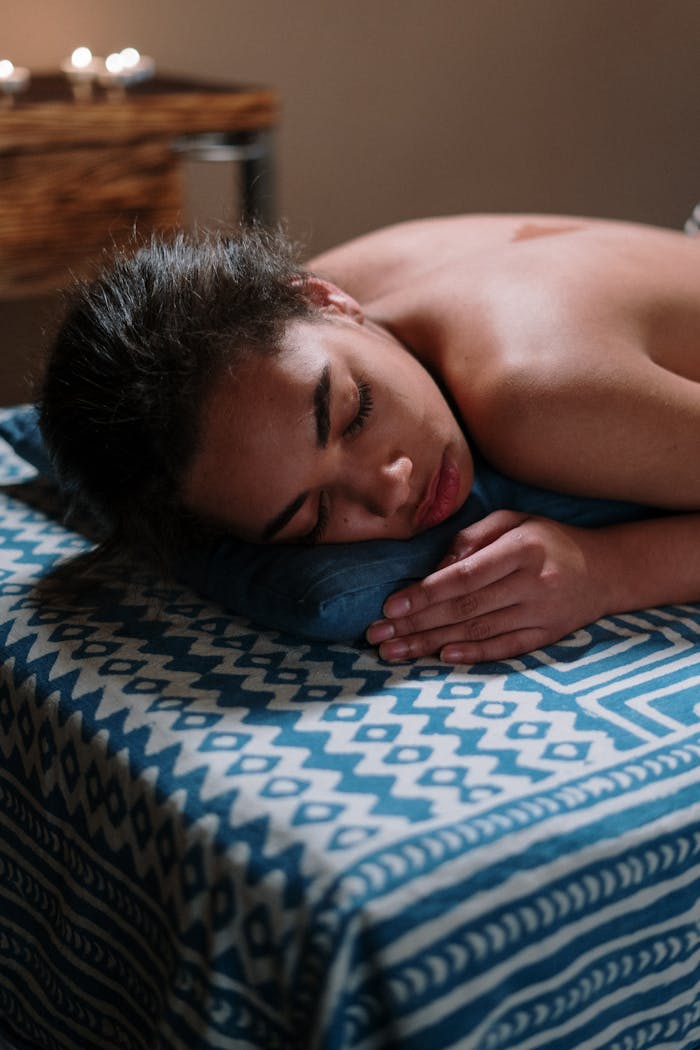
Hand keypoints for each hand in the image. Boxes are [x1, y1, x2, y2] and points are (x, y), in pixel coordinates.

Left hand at [366, 510, 610, 663]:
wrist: (607, 570)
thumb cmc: (549, 540)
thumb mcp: (514, 521)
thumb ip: (472, 539)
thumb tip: (435, 569)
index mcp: (523, 549)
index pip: (464, 577)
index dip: (424, 593)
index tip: (390, 606)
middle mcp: (533, 584)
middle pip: (464, 608)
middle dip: (415, 624)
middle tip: (377, 635)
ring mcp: (542, 614)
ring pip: (478, 631)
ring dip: (431, 643)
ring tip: (394, 652)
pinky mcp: (548, 637)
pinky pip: (505, 648)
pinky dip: (473, 654)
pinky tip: (442, 657)